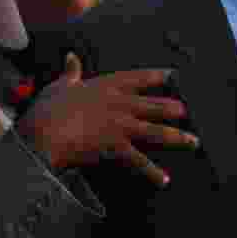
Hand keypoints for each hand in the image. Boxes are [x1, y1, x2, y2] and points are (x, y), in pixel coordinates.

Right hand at [16, 54, 198, 186]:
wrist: (43, 132)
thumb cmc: (47, 109)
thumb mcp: (60, 86)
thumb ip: (71, 72)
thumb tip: (71, 57)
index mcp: (104, 86)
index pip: (135, 78)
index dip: (154, 76)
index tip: (171, 75)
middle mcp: (118, 104)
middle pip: (152, 105)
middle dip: (171, 108)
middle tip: (186, 111)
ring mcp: (120, 125)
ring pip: (154, 130)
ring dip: (175, 137)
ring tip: (192, 142)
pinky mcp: (116, 146)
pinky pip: (139, 161)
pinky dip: (152, 172)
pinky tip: (165, 180)